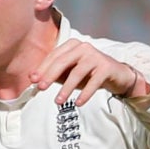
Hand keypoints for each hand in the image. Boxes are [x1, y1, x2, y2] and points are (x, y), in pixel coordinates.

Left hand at [29, 39, 149, 106]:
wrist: (117, 75)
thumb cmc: (89, 74)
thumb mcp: (70, 73)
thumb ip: (55, 74)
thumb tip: (36, 81)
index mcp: (72, 45)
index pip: (54, 56)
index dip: (42, 68)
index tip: (32, 80)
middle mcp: (83, 47)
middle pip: (63, 61)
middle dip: (50, 75)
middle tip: (40, 88)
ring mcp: (95, 56)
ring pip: (77, 73)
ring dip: (66, 88)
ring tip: (58, 101)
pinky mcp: (106, 67)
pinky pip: (93, 82)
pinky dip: (85, 93)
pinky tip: (78, 103)